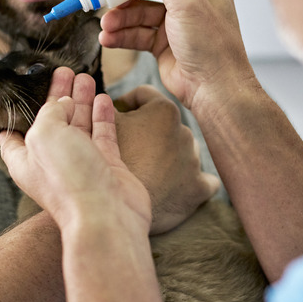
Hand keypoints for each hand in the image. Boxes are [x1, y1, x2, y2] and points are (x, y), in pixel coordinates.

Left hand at [0, 68, 151, 234]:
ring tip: (85, 77)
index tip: (22, 88)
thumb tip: (62, 102)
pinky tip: (104, 98)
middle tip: (64, 71)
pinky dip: (103, 115)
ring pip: (80, 124)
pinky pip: (103, 135)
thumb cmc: (68, 179)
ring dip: (82, 100)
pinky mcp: (108, 167)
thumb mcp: (45, 134)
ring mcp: (81, 164)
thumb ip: (49, 112)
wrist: (105, 216)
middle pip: (52, 121)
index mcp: (26, 159)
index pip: (13, 132)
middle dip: (57, 96)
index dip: (16, 110)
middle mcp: (52, 161)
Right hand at [99, 0, 254, 110]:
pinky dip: (122, 35)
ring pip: (139, 11)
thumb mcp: (184, 0)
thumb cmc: (212, 44)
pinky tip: (108, 38)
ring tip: (106, 24)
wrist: (214, 90)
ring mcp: (175, 21)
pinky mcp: (163, 43)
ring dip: (120, 17)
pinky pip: (137, 33)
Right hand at [114, 86, 218, 233]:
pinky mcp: (199, 187)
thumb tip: (101, 99)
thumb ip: (103, 106)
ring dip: (167, 156)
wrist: (118, 205)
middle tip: (127, 148)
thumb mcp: (99, 125)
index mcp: (163, 110)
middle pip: (163, 125)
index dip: (125, 104)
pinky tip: (177, 185)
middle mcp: (185, 131)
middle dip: (147, 132)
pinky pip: (203, 180)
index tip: (116, 117)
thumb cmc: (109, 161)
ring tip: (146, 170)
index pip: (143, 96)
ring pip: (181, 150)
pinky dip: (190, 181)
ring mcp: (194, 160)